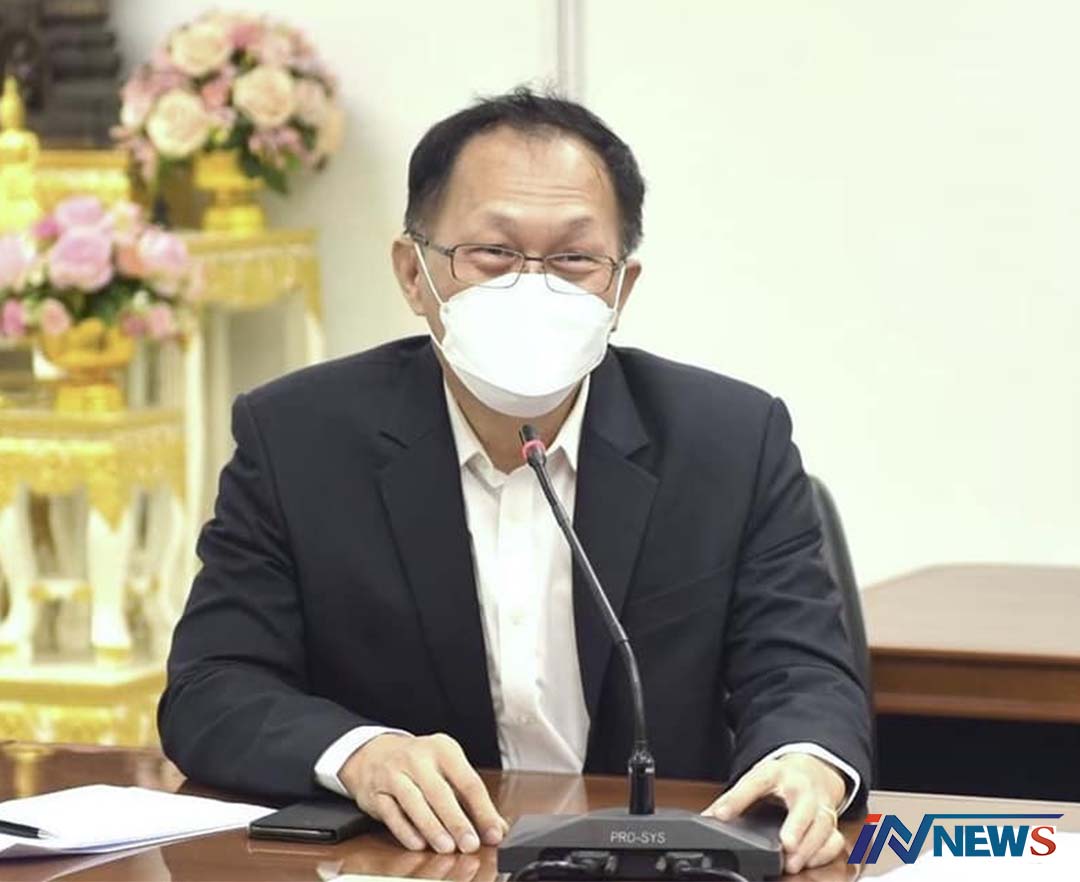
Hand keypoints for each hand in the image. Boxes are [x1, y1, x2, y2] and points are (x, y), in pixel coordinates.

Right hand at [340, 732, 508, 853]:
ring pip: (414, 802)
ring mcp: (394, 773)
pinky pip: (391, 813)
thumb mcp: (448, 771)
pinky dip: (405, 830)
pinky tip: (419, 844)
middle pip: (440, 792)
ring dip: (432, 827)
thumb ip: (472, 800)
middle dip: (457, 821)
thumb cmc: (420, 765)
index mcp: (443, 749)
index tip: (493, 833)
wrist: (375, 754)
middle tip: (470, 844)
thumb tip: (497, 828)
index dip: (483, 810)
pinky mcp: (376, 792)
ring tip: (447, 847)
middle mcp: (418, 757)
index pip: (468, 781)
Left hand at [702, 754, 846, 874]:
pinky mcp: (831, 822)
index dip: (738, 799)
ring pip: (822, 825)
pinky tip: (810, 862)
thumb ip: (732, 799)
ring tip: (792, 863)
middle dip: (796, 826)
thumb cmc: (781, 778)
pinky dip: (824, 852)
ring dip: (809, 846)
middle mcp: (801, 789)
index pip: (755, 782)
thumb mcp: (755, 780)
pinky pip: (834, 838)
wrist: (812, 769)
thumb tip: (708, 818)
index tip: (722, 815)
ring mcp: (819, 805)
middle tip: (786, 844)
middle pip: (803, 805)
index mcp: (775, 774)